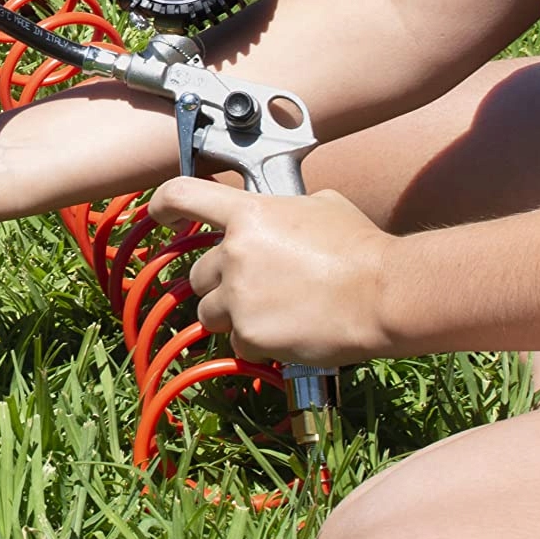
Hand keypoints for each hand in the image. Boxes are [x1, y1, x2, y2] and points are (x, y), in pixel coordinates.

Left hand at [143, 178, 396, 367]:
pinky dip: (256, 342)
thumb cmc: (361, 249)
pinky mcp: (249, 333)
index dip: (161, 204)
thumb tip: (283, 213)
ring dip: (234, 314)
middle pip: (198, 273)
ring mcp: (238, 296)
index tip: (156, 214)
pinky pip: (236, 342)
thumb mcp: (322, 206)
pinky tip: (288, 332)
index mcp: (249, 214)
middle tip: (257, 288)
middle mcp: (234, 253)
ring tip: (275, 312)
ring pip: (210, 311)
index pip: (182, 196)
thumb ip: (285, 209)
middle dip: (221, 283)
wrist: (382, 295)